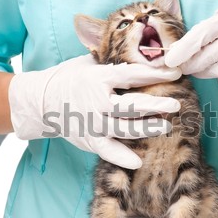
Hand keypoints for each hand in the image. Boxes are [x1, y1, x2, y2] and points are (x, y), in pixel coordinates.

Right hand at [9, 54, 181, 168]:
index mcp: (98, 78)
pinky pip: (108, 151)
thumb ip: (113, 61)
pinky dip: (122, 158)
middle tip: (176, 105)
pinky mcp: (88, 140)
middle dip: (156, 105)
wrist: (41, 101)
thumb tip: (143, 56)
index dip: (156, 74)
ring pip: (126, 129)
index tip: (176, 73)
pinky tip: (138, 161)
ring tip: (166, 126)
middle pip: (132, 106)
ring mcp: (93, 124)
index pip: (132, 75)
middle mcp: (96, 102)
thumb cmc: (69, 77)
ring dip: (148, 128)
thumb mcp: (88, 62)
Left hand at [165, 6, 217, 102]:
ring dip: (207, 71)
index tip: (170, 59)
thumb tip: (177, 50)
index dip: (184, 48)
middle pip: (206, 56)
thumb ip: (210, 33)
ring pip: (214, 70)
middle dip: (190, 64)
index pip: (203, 33)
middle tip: (182, 68)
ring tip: (215, 66)